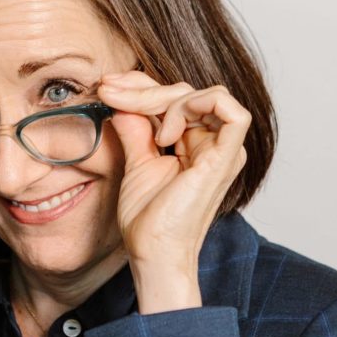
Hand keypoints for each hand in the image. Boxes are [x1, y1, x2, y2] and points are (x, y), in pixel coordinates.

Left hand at [98, 70, 250, 269]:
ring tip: (143, 127)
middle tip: (109, 91)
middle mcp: (214, 143)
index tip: (107, 87)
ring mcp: (223, 149)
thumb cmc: (147, 219)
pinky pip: (229, 110)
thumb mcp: (136, 161)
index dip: (141, 86)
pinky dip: (195, 106)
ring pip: (203, 94)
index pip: (175, 97)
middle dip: (143, 88)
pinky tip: (167, 133)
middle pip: (186, 91)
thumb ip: (135, 127)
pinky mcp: (226, 157)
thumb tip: (120, 98)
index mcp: (196, 144)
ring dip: (164, 98)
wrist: (153, 251)